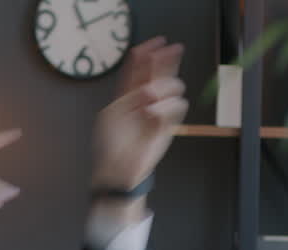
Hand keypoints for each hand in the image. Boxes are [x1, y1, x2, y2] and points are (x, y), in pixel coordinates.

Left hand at [91, 37, 186, 193]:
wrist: (119, 169)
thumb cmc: (110, 144)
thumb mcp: (113, 114)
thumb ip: (131, 96)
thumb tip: (150, 87)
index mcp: (126, 95)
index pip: (139, 69)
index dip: (148, 53)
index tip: (159, 42)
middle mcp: (144, 100)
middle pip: (158, 73)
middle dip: (167, 59)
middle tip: (174, 49)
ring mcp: (158, 111)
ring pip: (171, 86)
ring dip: (163, 87)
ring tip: (150, 98)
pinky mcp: (168, 125)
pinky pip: (177, 107)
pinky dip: (167, 107)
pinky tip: (154, 114)